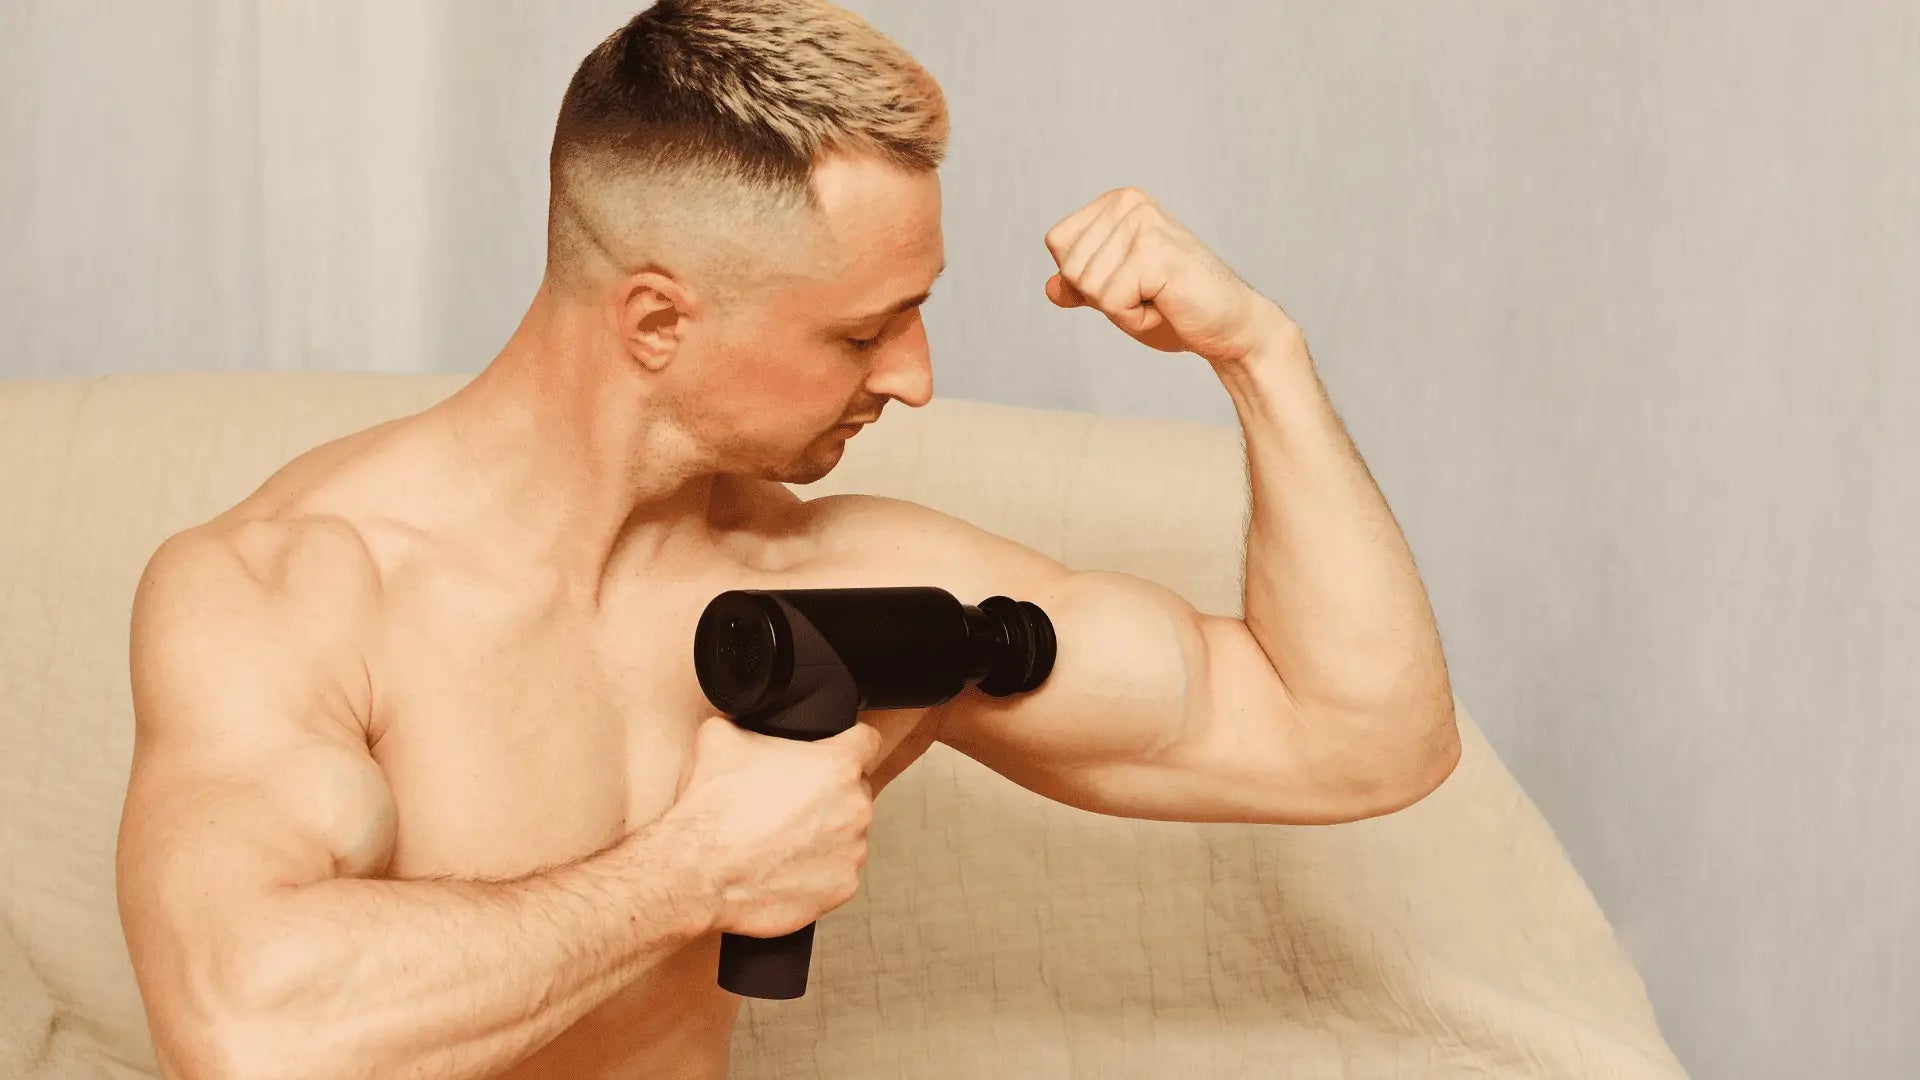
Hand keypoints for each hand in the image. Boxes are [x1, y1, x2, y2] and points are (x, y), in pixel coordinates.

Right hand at [667, 716, 886, 938]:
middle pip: (855, 790)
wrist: (698, 873)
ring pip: (847, 833)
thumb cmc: (714, 810)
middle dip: (829, 794)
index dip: (849, 742)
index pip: (866, 741)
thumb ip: (743, 720)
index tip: (837, 751)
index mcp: (837, 767)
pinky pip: (837, 871)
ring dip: (825, 834)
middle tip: (792, 802)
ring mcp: (852, 851)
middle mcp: (854, 808)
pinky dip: (817, 870)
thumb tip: (740, 714)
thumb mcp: (719, 738)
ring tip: (783, 838)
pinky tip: (785, 866)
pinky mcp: (842, 888)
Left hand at [1042, 187, 1293, 367]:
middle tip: (1148, 295)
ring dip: (1121, 310)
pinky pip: (1110, 302)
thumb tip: (1049, 287)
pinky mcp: (1155, 252)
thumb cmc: (1178, 309)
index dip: (1085, 279)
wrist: (1229, 327)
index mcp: (1118, 202)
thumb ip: (1083, 288)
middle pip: (1069, 267)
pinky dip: (1134, 319)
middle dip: (1102, 298)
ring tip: (1159, 299)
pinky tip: (1167, 306)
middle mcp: (1130, 202)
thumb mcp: (1118, 297)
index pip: (1057, 243)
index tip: (1130, 282)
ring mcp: (1144, 224)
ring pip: (1088, 286)